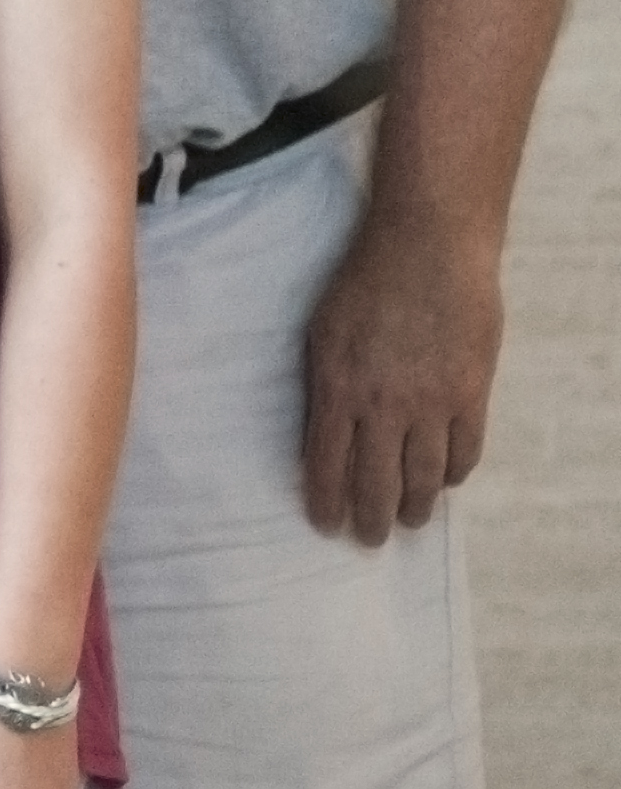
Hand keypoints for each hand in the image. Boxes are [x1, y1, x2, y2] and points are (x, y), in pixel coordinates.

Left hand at [302, 203, 501, 544]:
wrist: (427, 248)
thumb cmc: (363, 282)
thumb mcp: (321, 331)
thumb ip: (321, 384)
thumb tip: (319, 434)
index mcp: (337, 388)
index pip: (326, 464)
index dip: (325, 501)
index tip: (323, 523)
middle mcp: (383, 405)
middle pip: (375, 482)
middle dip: (369, 519)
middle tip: (368, 540)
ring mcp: (431, 403)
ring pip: (423, 477)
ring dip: (414, 507)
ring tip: (407, 522)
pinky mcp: (471, 393)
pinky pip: (464, 451)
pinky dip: (454, 474)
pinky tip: (444, 482)